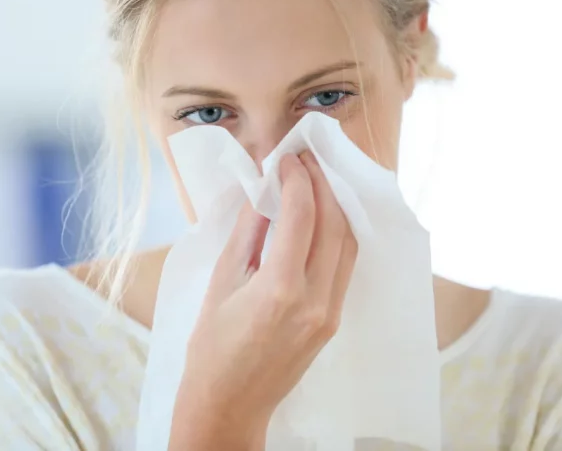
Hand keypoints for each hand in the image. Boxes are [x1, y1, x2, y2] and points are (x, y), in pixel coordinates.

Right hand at [169, 151, 357, 450]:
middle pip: (335, 224)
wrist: (229, 403)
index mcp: (280, 289)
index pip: (302, 216)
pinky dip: (339, 233)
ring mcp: (330, 312)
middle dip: (323, 184)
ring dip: (337, 206)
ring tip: (317, 180)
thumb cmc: (212, 346)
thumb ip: (249, 231)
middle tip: (306, 160)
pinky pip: (346, 265)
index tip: (287, 158)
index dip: (297, 179)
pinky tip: (324, 216)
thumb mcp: (222, 281)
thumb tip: (264, 190)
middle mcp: (315, 299)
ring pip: (349, 243)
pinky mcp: (334, 319)